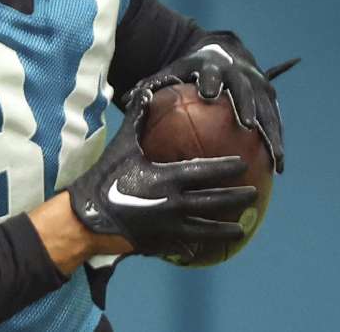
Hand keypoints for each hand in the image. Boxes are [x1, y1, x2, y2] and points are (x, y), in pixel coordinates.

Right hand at [66, 99, 256, 256]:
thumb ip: (138, 119)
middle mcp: (174, 204)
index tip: (243, 166)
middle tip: (253, 195)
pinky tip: (205, 248)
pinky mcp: (159, 244)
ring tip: (241, 227)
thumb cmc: (104, 176)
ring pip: (205, 229)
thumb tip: (147, 91)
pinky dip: (197, 246)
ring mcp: (168, 227)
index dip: (227, 168)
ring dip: (226, 228)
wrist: (86, 217)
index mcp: (167, 178)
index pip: (206, 171)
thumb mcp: (122, 145)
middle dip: (237, 199)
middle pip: (214, 202)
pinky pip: (184, 245)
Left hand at [129, 32, 289, 172]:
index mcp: (212, 66)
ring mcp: (258, 84)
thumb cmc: (191, 70)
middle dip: (247, 104)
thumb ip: (152, 85)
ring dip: (272, 133)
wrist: (223, 52)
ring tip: (275, 160)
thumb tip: (125, 101)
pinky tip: (278, 169)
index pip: (211, 73)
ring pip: (268, 110)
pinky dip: (276, 142)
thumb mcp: (173, 71)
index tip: (208, 94)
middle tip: (247, 125)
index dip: (211, 81)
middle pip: (245, 89)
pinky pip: (275, 121)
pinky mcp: (270, 97)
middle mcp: (240, 73)